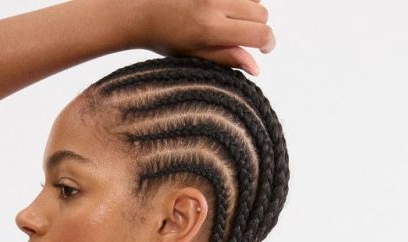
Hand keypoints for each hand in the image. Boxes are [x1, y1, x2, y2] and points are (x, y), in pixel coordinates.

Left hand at [121, 0, 275, 75]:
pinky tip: (224, 6)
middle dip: (258, 25)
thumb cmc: (166, 38)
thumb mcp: (194, 55)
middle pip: (261, 12)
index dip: (269, 42)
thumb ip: (226, 58)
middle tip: (244, 34)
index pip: (259, 33)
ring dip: (248, 7)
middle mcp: (213, 4)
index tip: (265, 48)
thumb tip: (257, 68)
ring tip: (230, 18)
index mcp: (211, 30)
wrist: (138, 8)